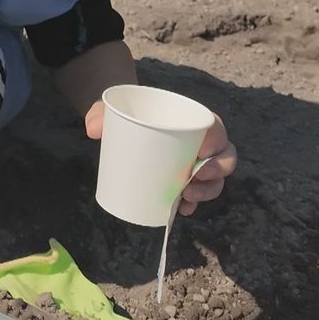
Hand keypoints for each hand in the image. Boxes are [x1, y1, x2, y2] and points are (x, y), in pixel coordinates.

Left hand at [85, 99, 237, 215]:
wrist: (124, 125)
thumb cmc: (127, 114)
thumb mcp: (113, 109)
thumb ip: (100, 113)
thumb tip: (93, 130)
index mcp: (191, 119)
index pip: (216, 127)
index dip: (217, 139)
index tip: (203, 150)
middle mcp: (202, 142)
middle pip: (225, 156)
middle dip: (218, 170)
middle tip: (195, 178)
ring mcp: (197, 163)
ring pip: (215, 179)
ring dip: (207, 190)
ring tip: (187, 197)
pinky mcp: (186, 179)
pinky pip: (198, 194)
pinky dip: (193, 204)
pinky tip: (184, 210)